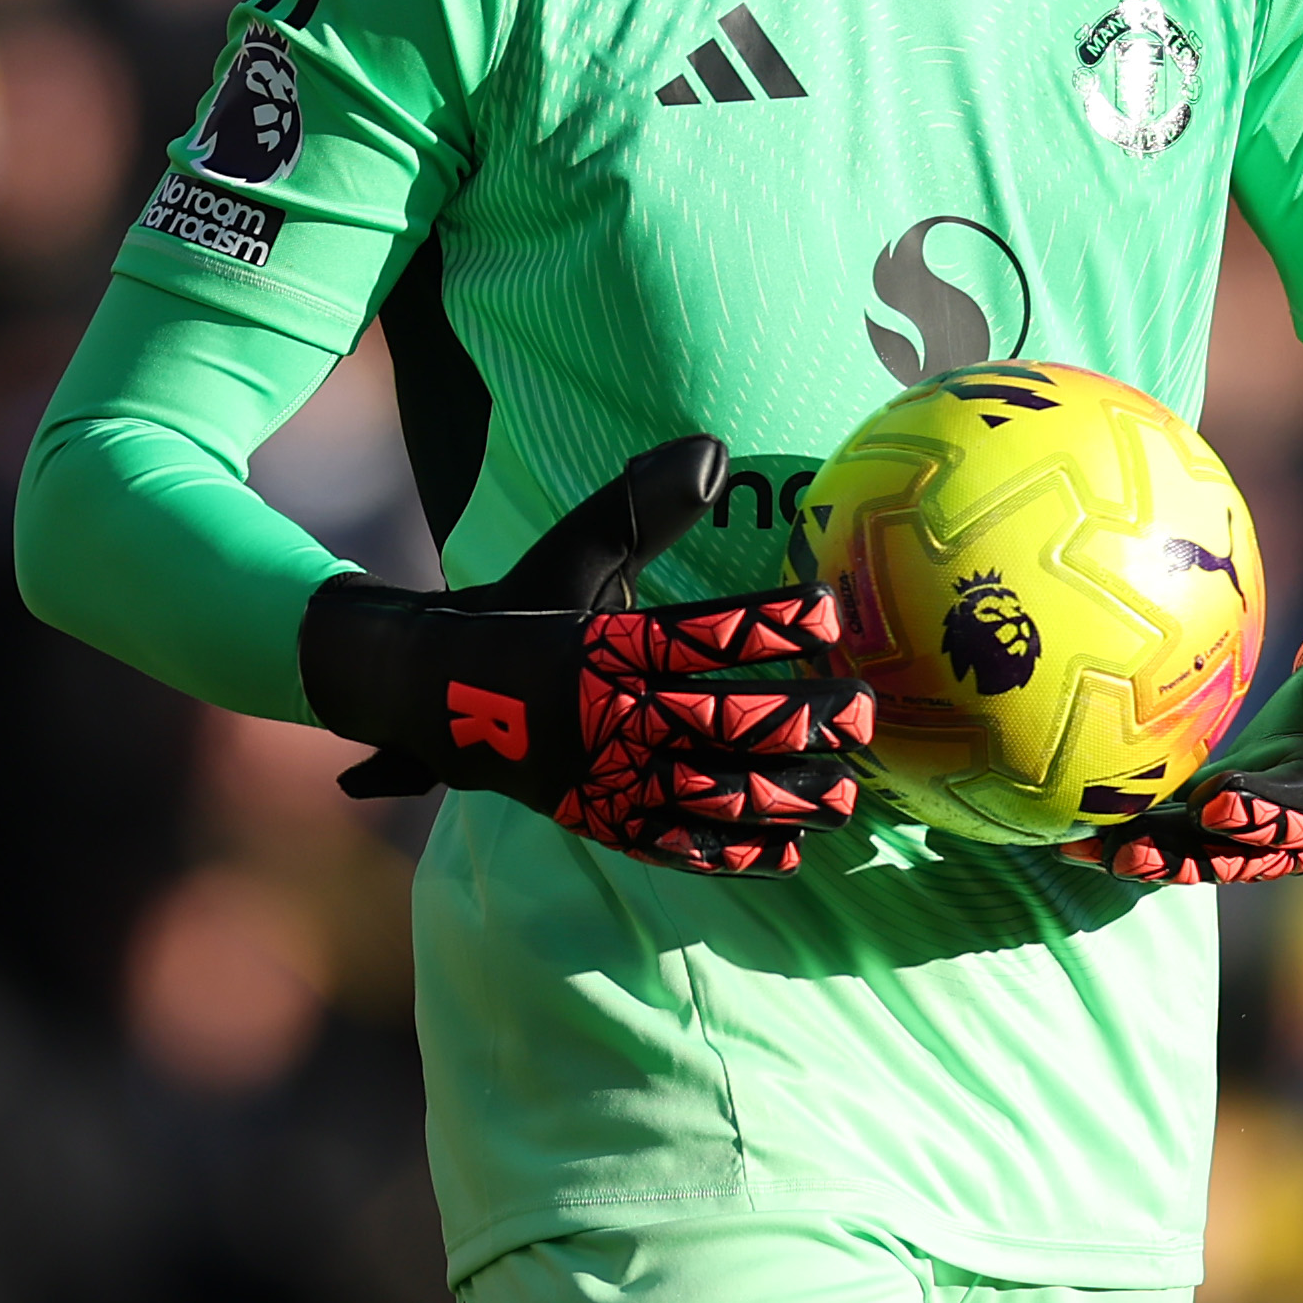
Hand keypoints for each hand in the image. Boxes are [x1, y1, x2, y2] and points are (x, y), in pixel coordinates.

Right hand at [296, 438, 876, 874]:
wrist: (438, 697)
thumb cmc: (523, 618)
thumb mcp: (577, 553)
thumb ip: (645, 508)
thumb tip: (711, 451)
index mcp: (609, 647)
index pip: (704, 633)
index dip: (771, 624)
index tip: (831, 611)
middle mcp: (613, 715)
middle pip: (723, 721)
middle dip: (800, 720)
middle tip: (863, 710)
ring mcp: (610, 776)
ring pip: (710, 791)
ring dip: (782, 793)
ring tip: (845, 792)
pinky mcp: (605, 819)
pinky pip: (675, 843)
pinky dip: (731, 852)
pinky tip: (789, 851)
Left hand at [1086, 585, 1302, 885]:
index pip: (1299, 813)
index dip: (1259, 813)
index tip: (1217, 804)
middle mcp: (1292, 829)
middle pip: (1234, 853)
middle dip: (1181, 858)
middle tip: (1130, 853)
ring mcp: (1253, 827)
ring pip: (1194, 848)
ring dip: (1139, 852)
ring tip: (1080, 848)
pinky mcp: (1223, 813)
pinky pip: (1174, 826)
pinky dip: (1129, 830)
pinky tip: (1072, 828)